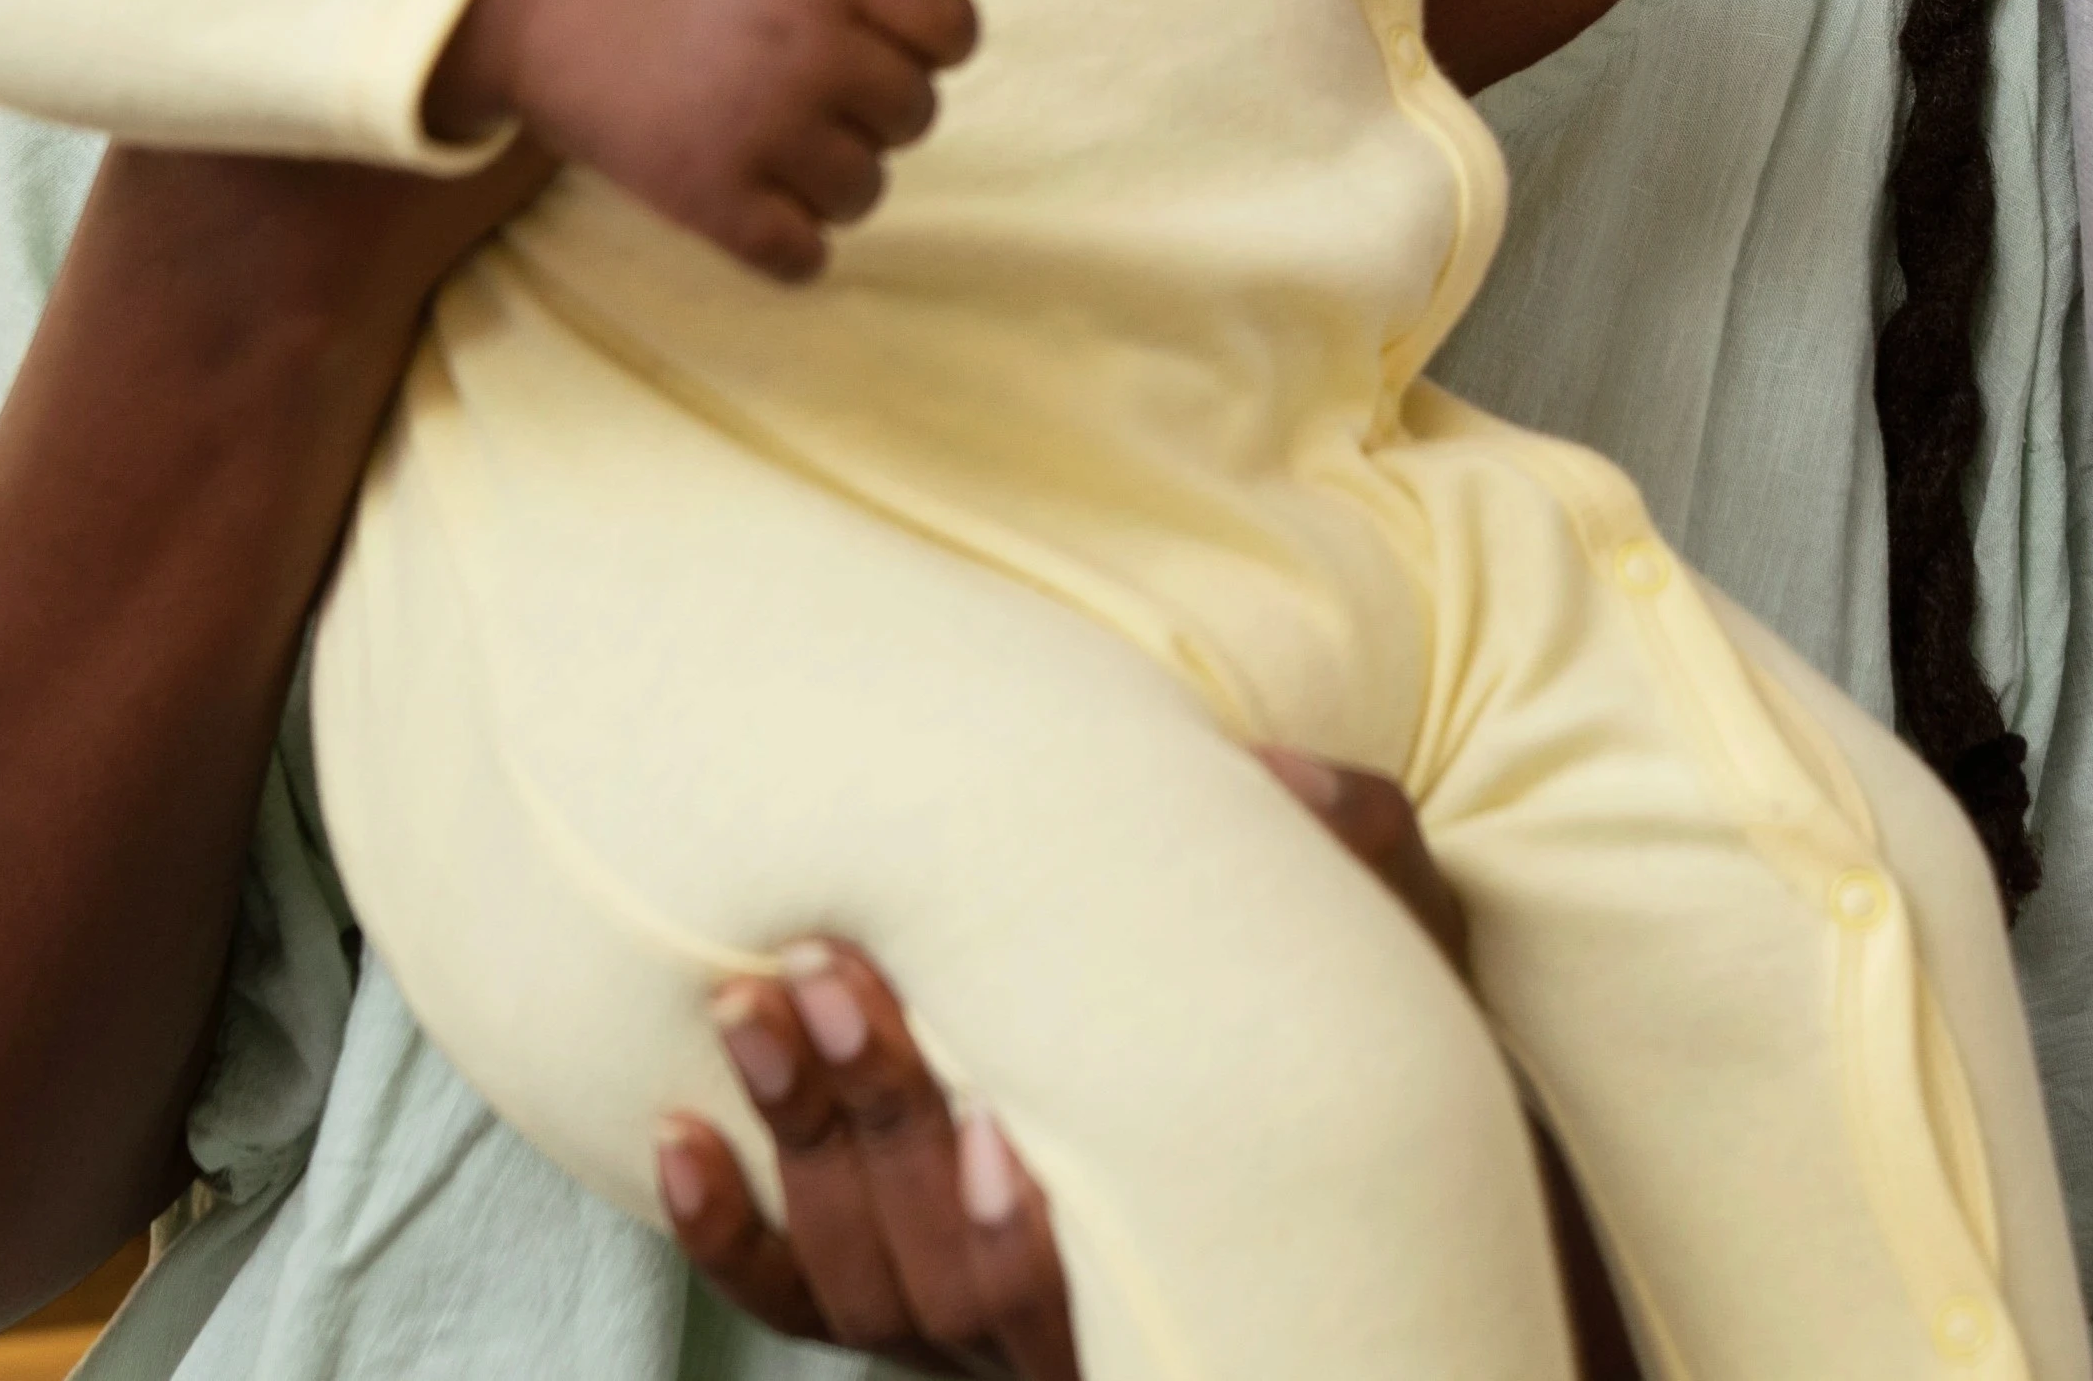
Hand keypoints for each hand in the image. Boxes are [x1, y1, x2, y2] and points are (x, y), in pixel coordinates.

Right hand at [430, 0, 978, 278]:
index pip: (955, 24)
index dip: (937, 42)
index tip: (890, 47)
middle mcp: (807, 44)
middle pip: (915, 113)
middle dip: (876, 110)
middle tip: (811, 95)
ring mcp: (760, 125)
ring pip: (866, 190)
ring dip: (835, 180)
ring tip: (778, 149)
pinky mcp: (707, 196)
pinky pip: (802, 257)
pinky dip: (794, 247)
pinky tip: (763, 212)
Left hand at [657, 756, 1573, 1380]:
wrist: (1368, 1255)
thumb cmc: (1402, 1104)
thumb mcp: (1413, 975)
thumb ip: (1358, 868)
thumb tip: (1268, 768)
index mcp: (1191, 1262)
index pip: (1073, 1296)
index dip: (1011, 1229)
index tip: (982, 1116)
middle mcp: (1085, 1337)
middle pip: (947, 1288)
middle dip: (872, 1129)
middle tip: (818, 973)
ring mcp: (999, 1342)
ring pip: (871, 1299)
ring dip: (798, 1154)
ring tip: (751, 1006)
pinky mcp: (937, 1321)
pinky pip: (812, 1313)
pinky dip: (732, 1240)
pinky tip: (679, 1142)